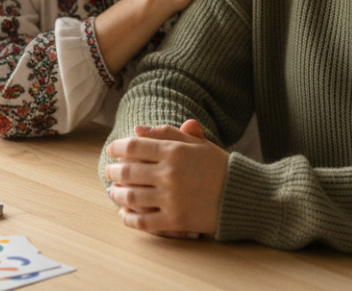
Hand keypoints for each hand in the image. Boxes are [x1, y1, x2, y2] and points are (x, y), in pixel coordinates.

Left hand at [105, 119, 227, 237]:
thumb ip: (167, 133)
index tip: (112, 151)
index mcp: (174, 151)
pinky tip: (124, 213)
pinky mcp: (175, 221)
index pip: (133, 146)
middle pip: (127, 171)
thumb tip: (136, 130)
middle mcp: (170, 173)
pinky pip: (142, 221)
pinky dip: (128, 218)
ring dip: (116, 193)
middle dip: (113, 171)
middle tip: (110, 171)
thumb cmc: (218, 166)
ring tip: (114, 191)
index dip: (116, 148)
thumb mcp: (197, 143)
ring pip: (130, 196)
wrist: (241, 196)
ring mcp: (171, 198)